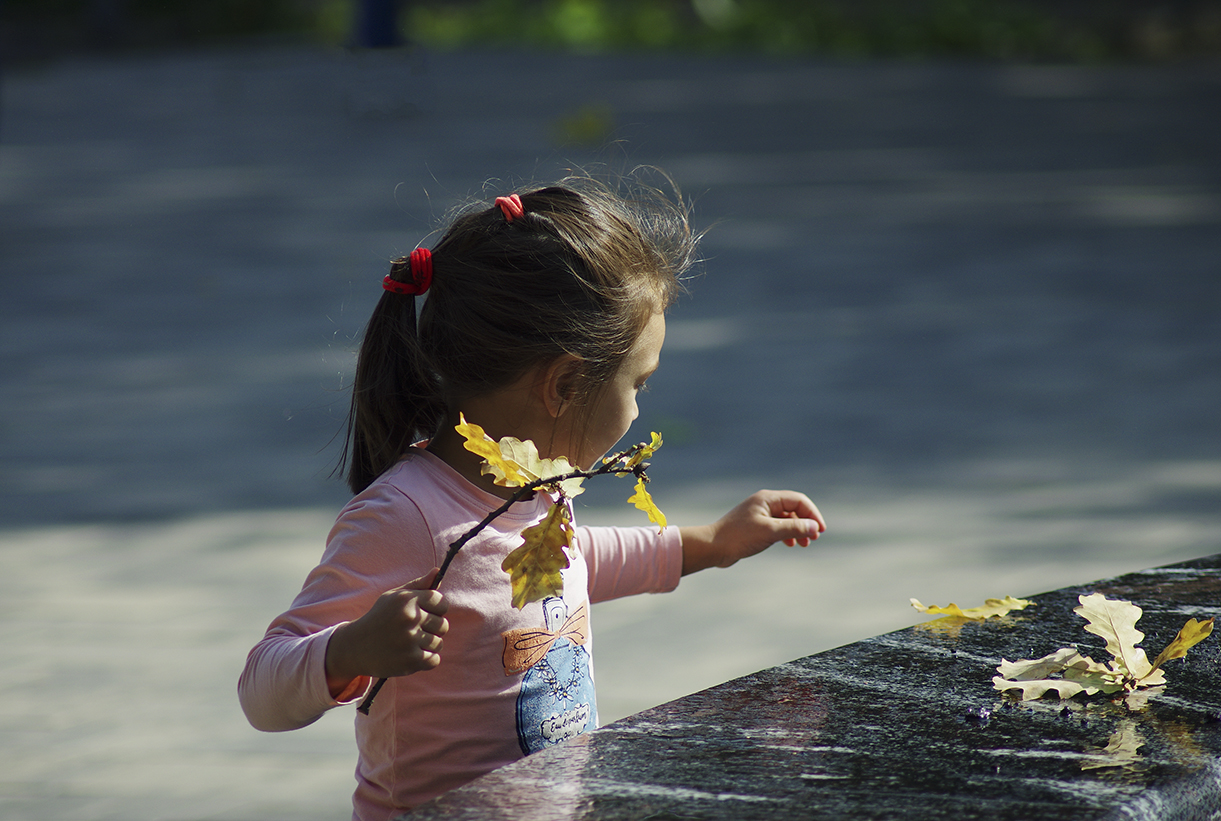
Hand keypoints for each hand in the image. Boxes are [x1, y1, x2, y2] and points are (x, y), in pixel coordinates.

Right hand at [325, 569, 448, 697]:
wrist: (355, 646)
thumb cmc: (379, 618)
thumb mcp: (394, 597)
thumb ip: (418, 585)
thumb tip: (438, 571)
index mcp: (407, 600)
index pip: (441, 602)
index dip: (437, 610)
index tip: (426, 614)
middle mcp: (409, 617)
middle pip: (443, 625)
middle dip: (433, 629)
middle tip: (415, 631)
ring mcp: (410, 639)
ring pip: (438, 643)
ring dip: (427, 646)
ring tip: (410, 643)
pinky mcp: (410, 660)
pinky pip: (434, 660)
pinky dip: (425, 660)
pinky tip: (410, 655)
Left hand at [679, 490, 824, 574]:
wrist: (713, 547)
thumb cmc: (739, 537)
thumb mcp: (770, 532)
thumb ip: (794, 528)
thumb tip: (814, 527)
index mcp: (768, 499)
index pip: (798, 501)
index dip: (812, 514)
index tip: (821, 531)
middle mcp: (764, 503)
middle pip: (794, 508)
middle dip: (806, 522)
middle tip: (813, 539)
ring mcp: (759, 514)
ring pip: (786, 518)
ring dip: (798, 530)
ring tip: (804, 545)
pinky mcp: (755, 526)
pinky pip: (777, 526)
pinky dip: (786, 534)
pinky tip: (789, 544)